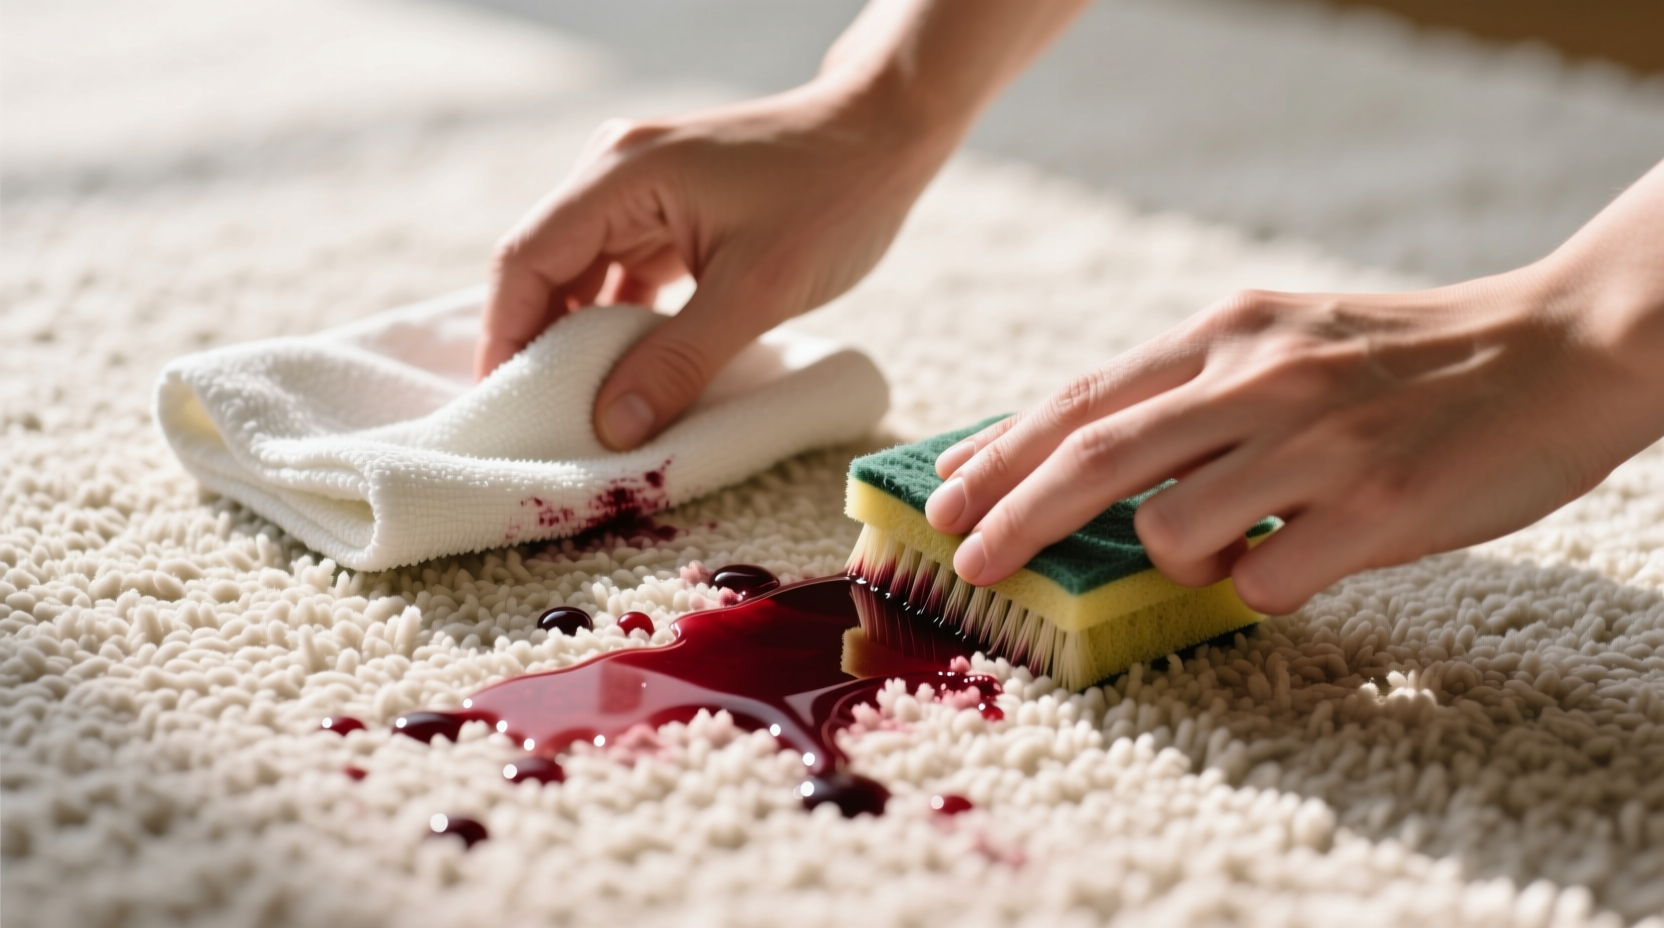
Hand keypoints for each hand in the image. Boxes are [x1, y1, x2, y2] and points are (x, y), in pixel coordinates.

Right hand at [478, 83, 948, 448]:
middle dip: (535, 347)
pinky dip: (618, 327)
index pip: (526, 260)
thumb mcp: (758, 291)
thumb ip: (679, 361)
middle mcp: (615, 175)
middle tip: (533, 424)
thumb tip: (612, 427)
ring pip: (582, 277)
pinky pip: (622, 276)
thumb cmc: (833, 198)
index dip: (504, 336)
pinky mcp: (670, 214)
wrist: (890, 136)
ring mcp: (641, 193)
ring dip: (578, 342)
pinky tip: (623, 379)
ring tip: (574, 414)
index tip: (500, 405)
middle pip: (544, 269)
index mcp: (621, 176)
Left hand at [924, 206, 1663, 613]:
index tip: (945, 497)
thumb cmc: (1404, 361)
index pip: (1083, 399)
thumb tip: (1086, 460)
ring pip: (1174, 531)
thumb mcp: (1285, 338)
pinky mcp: (1375, 508)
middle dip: (1012, 516)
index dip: (1002, 453)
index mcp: (1227, 332)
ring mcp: (1317, 443)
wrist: (1556, 349)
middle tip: (964, 561)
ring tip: (1224, 544)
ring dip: (1170, 560)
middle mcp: (1260, 378)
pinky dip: (1257, 588)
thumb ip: (1192, 392)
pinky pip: (1265, 580)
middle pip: (1094, 457)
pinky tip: (1299, 561)